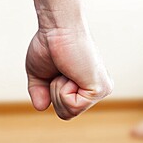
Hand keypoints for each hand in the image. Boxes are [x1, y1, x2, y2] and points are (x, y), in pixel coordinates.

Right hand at [25, 0, 112, 119]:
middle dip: (54, 93)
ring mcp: (101, 90)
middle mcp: (98, 90)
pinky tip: (72, 71)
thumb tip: (42, 107)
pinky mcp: (100, 89)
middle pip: (66, 114)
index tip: (57, 69)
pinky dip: (62, 89)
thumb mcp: (40, 74)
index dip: (51, 92)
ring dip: (58, 89)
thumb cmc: (50, 44)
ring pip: (69, 112)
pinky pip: (72, 106)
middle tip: (62, 69)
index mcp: (87, 86)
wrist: (58, 28)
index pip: (65, 109)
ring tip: (67, 69)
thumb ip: (40, 92)